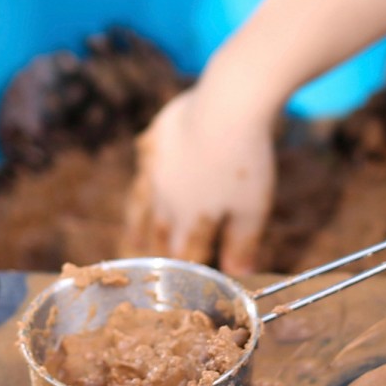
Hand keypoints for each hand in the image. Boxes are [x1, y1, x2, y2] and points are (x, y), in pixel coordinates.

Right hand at [120, 84, 275, 273]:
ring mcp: (156, 165)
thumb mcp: (252, 209)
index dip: (184, 267)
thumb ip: (241, 244)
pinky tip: (146, 168)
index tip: (182, 280)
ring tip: (133, 232)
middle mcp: (165, 195)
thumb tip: (238, 275)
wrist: (227, 105)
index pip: (183, 251)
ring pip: (141, 200)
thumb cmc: (245, 160)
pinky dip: (144, 170)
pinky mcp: (156, 136)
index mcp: (190, 217)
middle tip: (150, 260)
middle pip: (158, 229)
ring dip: (137, 220)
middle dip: (156, 247)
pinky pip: (145, 159)